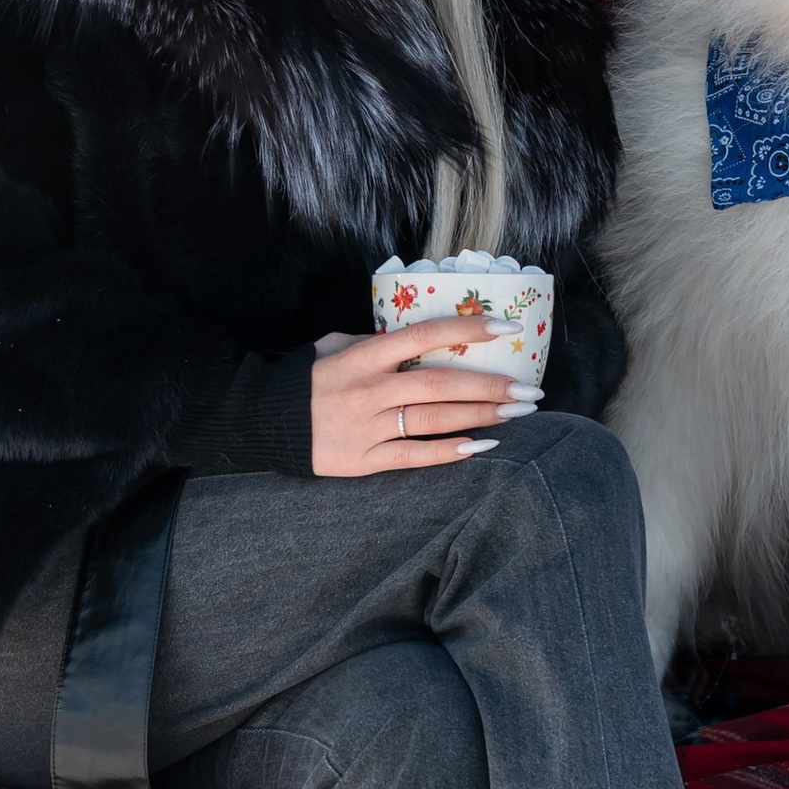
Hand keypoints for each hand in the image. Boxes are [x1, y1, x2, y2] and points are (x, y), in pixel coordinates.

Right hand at [310, 322, 538, 477]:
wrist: (259, 422)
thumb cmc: (304, 378)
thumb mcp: (335, 346)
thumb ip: (376, 341)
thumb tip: (421, 340)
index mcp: (364, 355)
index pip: (424, 335)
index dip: (468, 330)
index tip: (507, 328)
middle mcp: (369, 390)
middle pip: (441, 385)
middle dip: (491, 386)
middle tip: (529, 390)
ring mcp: (366, 427)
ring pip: (434, 420)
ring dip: (481, 416)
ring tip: (518, 413)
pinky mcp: (362, 461)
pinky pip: (413, 456)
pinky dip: (449, 453)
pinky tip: (481, 447)